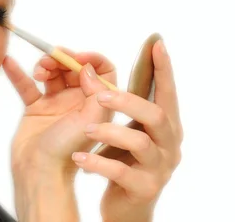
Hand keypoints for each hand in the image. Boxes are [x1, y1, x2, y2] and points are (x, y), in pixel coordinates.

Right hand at [2, 47, 117, 173]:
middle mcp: (78, 101)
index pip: (102, 71)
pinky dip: (18, 73)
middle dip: (62, 59)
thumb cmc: (68, 150)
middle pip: (73, 68)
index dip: (92, 60)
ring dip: (44, 65)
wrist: (39, 171)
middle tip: (50, 60)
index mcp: (96, 103)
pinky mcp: (35, 108)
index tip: (76, 58)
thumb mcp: (91, 120)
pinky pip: (27, 86)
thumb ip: (96, 92)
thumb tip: (87, 68)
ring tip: (38, 72)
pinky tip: (9, 62)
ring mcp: (56, 104)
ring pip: (52, 73)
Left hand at [71, 40, 182, 221]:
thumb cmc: (122, 159)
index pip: (167, 93)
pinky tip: (79, 159)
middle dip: (128, 100)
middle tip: (99, 94)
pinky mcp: (142, 188)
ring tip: (85, 128)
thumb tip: (89, 70)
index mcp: (164, 126)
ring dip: (109, 131)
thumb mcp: (122, 129)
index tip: (156, 43)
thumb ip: (114, 103)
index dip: (163, 69)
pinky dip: (97, 163)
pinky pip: (120, 172)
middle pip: (157, 115)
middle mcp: (168, 145)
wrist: (124, 207)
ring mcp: (158, 168)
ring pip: (140, 143)